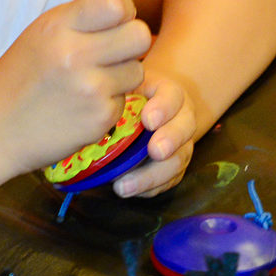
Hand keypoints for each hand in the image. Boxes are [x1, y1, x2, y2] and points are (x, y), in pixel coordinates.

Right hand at [0, 0, 150, 174]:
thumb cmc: (20, 78)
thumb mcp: (40, 34)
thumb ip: (81, 19)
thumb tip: (125, 10)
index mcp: (58, 27)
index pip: (117, 3)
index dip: (123, 13)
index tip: (111, 25)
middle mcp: (75, 54)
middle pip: (140, 35)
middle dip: (131, 44)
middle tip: (112, 54)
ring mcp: (90, 89)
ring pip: (137, 71)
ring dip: (121, 76)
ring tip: (90, 83)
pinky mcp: (99, 118)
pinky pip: (124, 101)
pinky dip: (108, 103)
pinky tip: (82, 106)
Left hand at [111, 71, 196, 197]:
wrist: (151, 110)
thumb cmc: (132, 96)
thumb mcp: (126, 85)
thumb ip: (116, 88)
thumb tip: (91, 98)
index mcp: (170, 94)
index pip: (172, 97)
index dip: (163, 108)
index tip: (148, 120)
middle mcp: (181, 119)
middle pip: (184, 129)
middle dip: (170, 140)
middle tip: (155, 151)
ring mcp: (181, 145)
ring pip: (178, 161)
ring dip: (153, 175)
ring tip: (124, 186)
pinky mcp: (174, 166)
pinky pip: (168, 180)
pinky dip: (150, 188)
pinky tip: (130, 190)